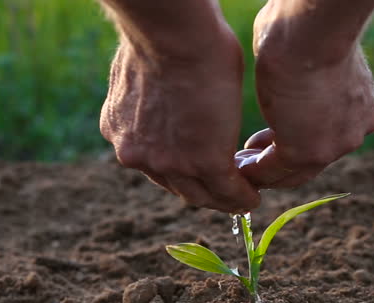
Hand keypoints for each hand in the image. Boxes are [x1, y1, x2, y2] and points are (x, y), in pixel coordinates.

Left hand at [100, 29, 259, 212]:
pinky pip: (227, 190)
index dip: (178, 170)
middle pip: (174, 185)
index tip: (195, 169)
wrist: (171, 33)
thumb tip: (168, 90)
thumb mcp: (147, 73)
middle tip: (223, 191)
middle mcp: (137, 154)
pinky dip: (241, 197)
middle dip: (200, 190)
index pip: (152, 162)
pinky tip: (253, 196)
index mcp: (121, 129)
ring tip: (241, 197)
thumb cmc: (164, 35)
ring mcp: (167, 163)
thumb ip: (154, 95)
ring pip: (199, 194)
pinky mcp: (203, 162)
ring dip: (222, 199)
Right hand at [237, 1, 373, 188]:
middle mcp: (353, 132)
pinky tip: (236, 165)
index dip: (296, 137)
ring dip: (264, 171)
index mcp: (360, 105)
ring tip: (240, 164)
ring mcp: (333, 147)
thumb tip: (284, 55)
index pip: (327, 135)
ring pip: (295, 171)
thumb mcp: (312, 55)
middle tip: (253, 156)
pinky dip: (253, 172)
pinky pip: (273, 171)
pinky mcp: (305, 153)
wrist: (312, 30)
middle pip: (314, 160)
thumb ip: (304, 71)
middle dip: (280, 159)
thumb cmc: (308, 26)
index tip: (271, 135)